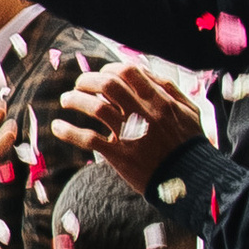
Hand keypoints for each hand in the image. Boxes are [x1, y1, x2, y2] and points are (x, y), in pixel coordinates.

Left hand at [50, 56, 201, 191]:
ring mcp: (130, 134)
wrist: (192, 179)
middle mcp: (143, 113)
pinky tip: (57, 127)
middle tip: (78, 85)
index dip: (109, 69)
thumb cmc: (189, 143)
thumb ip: (167, 88)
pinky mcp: (120, 156)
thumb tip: (143, 70)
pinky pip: (89, 139)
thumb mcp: (188, 110)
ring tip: (66, 100)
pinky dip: (68, 131)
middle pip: (108, 84)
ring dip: (75, 100)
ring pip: (96, 108)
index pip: (128, 71)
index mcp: (159, 100)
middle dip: (87, 80)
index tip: (101, 76)